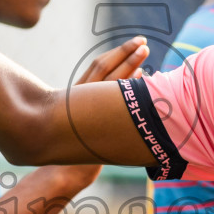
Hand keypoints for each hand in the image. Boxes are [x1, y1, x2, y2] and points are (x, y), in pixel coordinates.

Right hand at [45, 36, 151, 193]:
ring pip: (112, 82)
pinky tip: (143, 79)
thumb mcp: (84, 115)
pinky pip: (116, 102)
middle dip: (127, 54)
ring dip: (130, 66)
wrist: (68, 170)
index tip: (135, 43)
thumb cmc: (79, 141)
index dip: (118, 52)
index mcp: (78, 91)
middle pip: (107, 68)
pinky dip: (130, 88)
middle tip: (143, 43)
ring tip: (145, 53)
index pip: (99, 65)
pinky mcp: (99, 124)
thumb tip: (125, 81)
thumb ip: (98, 98)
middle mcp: (83, 98)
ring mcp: (90, 110)